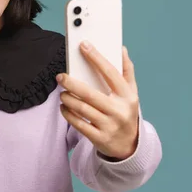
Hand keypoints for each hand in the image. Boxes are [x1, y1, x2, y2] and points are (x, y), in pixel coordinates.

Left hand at [57, 42, 138, 159]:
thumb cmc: (126, 112)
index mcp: (128, 95)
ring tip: (62, 93)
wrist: (129, 145)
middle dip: (72, 83)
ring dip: (68, 99)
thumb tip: (121, 48)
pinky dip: (68, 114)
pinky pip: (78, 124)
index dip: (96, 58)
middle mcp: (119, 110)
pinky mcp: (99, 138)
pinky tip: (64, 107)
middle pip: (90, 93)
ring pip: (82, 109)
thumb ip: (127, 70)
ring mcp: (109, 125)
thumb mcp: (131, 92)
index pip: (110, 72)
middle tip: (60, 76)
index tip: (83, 46)